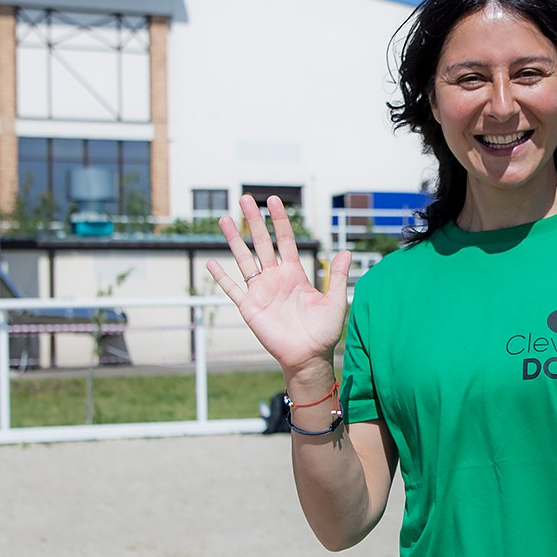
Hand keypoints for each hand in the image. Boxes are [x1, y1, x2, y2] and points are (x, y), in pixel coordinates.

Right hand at [206, 195, 352, 378]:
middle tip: (245, 198)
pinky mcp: (249, 308)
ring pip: (243, 259)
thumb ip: (337, 276)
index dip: (279, 220)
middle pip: (261, 243)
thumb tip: (345, 251)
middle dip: (253, 221)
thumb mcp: (335, 301)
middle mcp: (275, 278)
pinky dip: (221, 277)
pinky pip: (232, 289)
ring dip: (233, 240)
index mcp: (294, 274)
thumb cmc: (323, 332)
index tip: (274, 200)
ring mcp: (260, 291)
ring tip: (225, 219)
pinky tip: (210, 262)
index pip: (285, 240)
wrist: (308, 357)